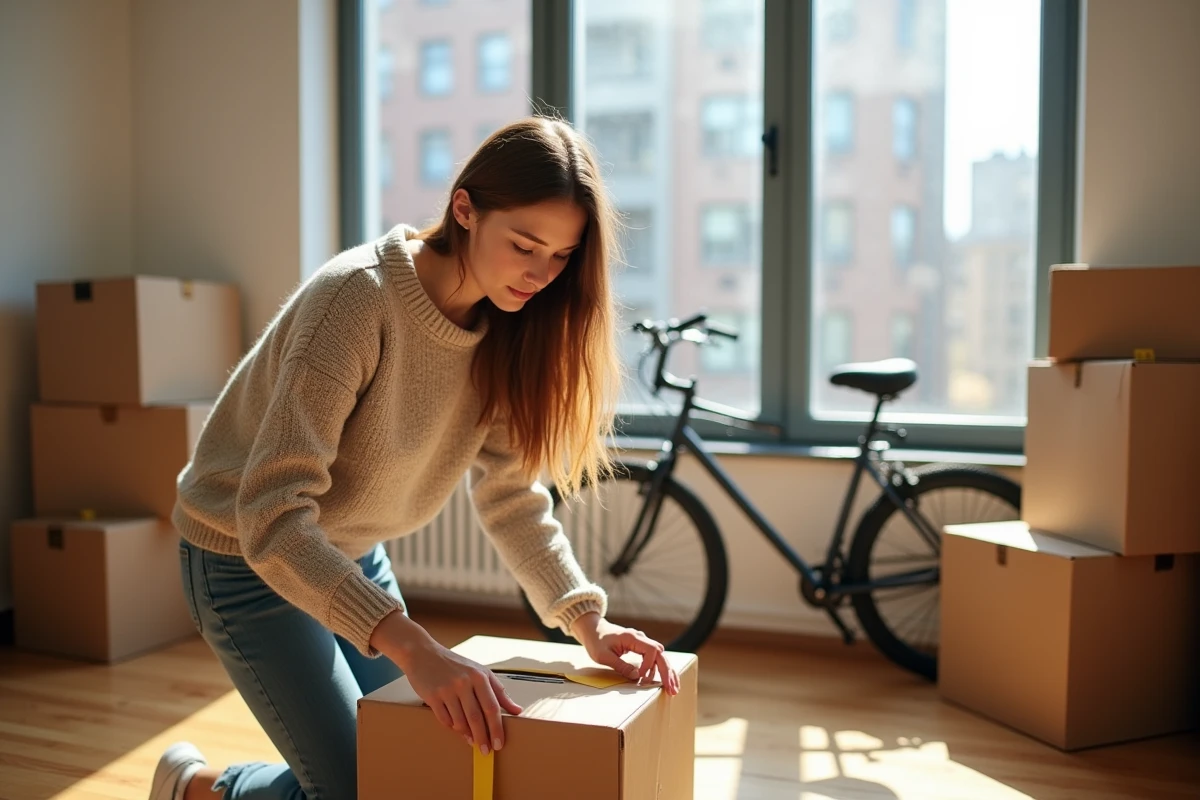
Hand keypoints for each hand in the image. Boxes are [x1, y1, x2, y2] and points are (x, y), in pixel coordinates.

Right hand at [370, 611, 521, 754]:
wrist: (423, 653)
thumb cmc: (455, 664)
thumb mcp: (480, 672)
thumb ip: (499, 691)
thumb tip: (517, 710)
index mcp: (479, 676)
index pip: (492, 707)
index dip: (497, 728)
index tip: (499, 743)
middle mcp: (464, 682)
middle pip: (476, 717)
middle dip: (483, 737)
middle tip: (486, 751)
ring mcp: (447, 689)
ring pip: (460, 721)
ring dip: (467, 734)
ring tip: (471, 740)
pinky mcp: (432, 696)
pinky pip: (445, 719)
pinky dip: (452, 726)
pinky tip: (456, 728)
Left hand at [570, 612, 679, 695]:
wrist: (593, 629)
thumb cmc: (596, 641)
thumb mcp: (603, 656)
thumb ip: (620, 666)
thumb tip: (636, 676)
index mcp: (632, 638)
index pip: (651, 651)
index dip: (649, 666)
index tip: (641, 678)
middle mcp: (640, 638)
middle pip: (660, 655)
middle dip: (667, 673)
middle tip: (672, 689)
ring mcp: (642, 643)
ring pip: (660, 658)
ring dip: (667, 673)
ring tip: (673, 689)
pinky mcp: (641, 648)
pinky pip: (654, 659)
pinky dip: (660, 670)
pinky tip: (666, 681)